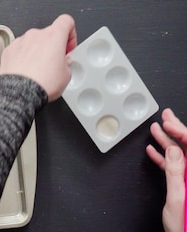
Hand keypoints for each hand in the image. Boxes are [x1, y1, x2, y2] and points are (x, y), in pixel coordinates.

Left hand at [0, 14, 76, 101]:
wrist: (19, 91)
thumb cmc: (42, 82)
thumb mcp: (67, 75)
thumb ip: (67, 62)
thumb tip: (64, 63)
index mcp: (53, 36)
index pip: (66, 21)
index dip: (70, 33)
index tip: (68, 47)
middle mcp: (35, 35)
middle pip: (49, 33)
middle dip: (53, 46)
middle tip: (55, 61)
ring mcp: (20, 41)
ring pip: (33, 41)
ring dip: (38, 51)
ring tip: (40, 69)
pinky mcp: (9, 50)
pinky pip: (20, 49)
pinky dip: (24, 57)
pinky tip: (27, 71)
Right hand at [147, 108, 185, 231]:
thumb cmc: (185, 228)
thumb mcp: (177, 198)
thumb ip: (175, 173)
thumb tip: (173, 151)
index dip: (181, 132)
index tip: (168, 123)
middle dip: (177, 130)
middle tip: (167, 116)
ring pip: (180, 155)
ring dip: (167, 141)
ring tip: (157, 129)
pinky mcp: (183, 186)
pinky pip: (174, 167)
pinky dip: (163, 158)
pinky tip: (154, 151)